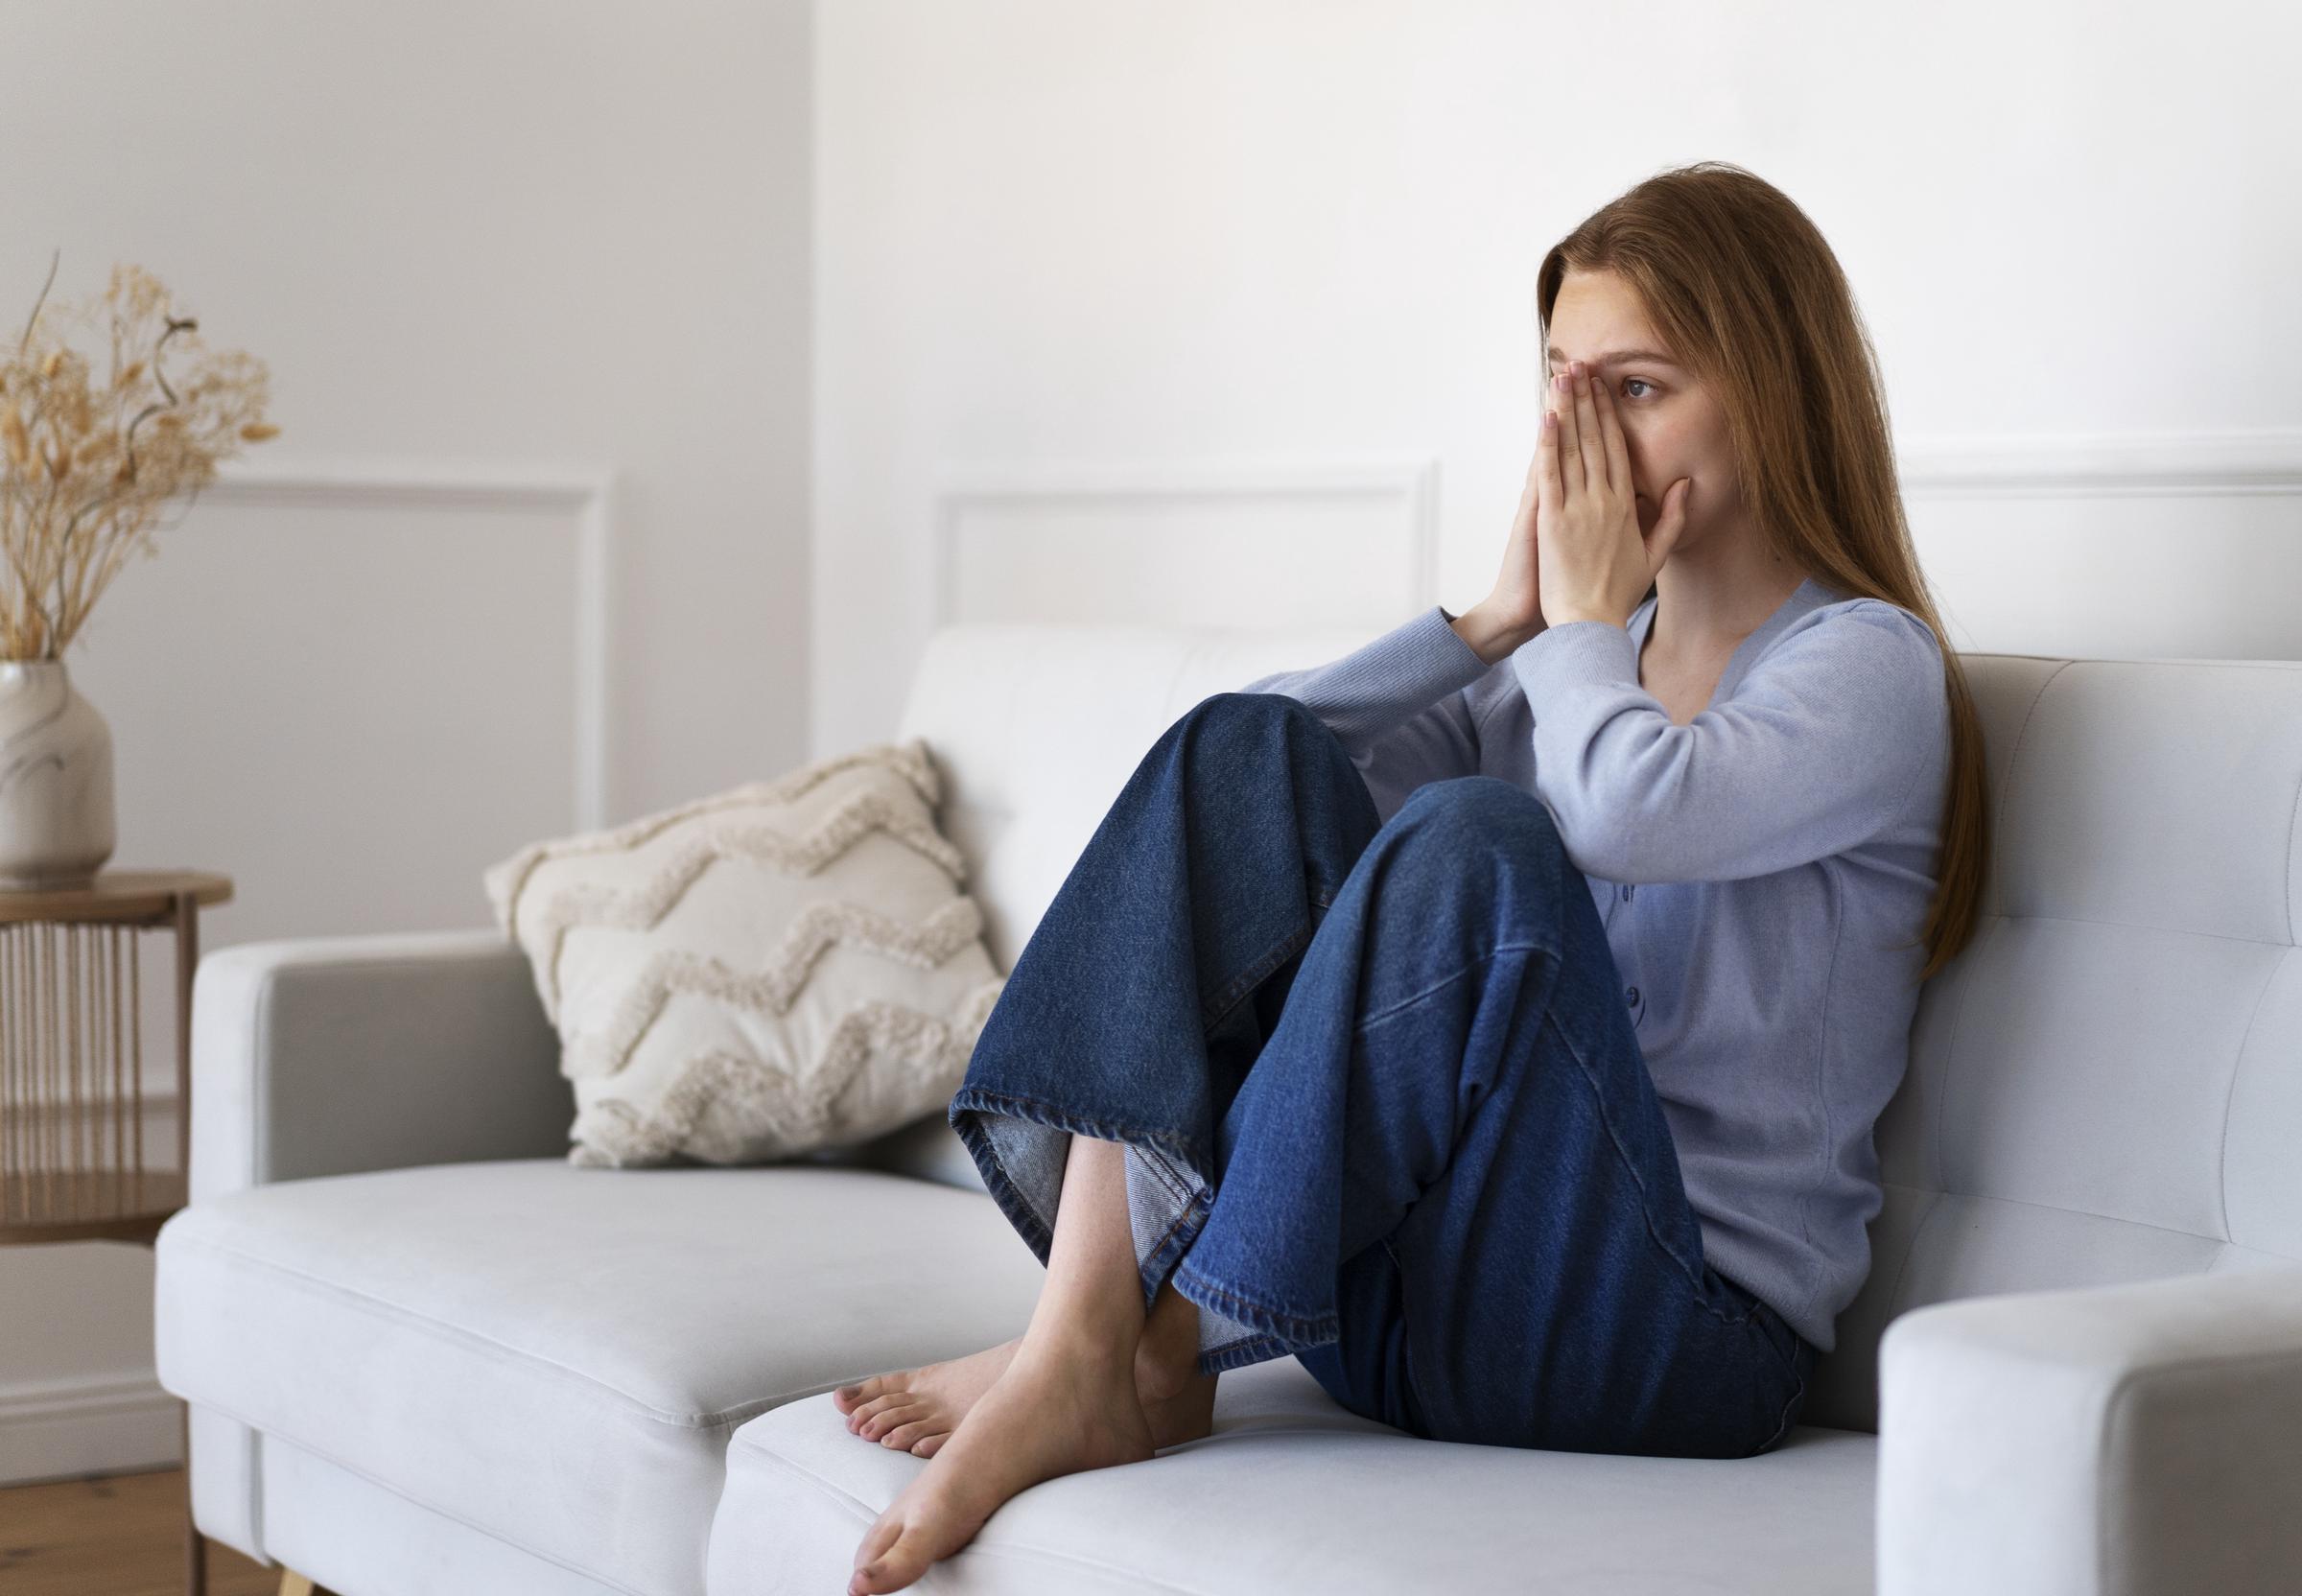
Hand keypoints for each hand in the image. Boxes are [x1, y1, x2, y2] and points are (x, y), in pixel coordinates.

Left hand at [1536, 360, 1689, 629]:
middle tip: (1580, 365)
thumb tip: (1685, 485)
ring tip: (1562, 377)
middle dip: (1587, 400)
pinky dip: (1548, 444)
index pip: (1617, 449)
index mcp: (1626, 507)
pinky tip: (1546, 416)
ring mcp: (1578, 509)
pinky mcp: (1552, 521)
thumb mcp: (1653, 557)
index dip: (1608, 415)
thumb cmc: (1616, 596)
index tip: (1601, 387)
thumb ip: (1670, 519)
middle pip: (1595, 440)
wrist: (1588, 624)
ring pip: (1572, 450)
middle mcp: (1605, 501)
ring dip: (1567, 410)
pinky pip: (1550, 474)